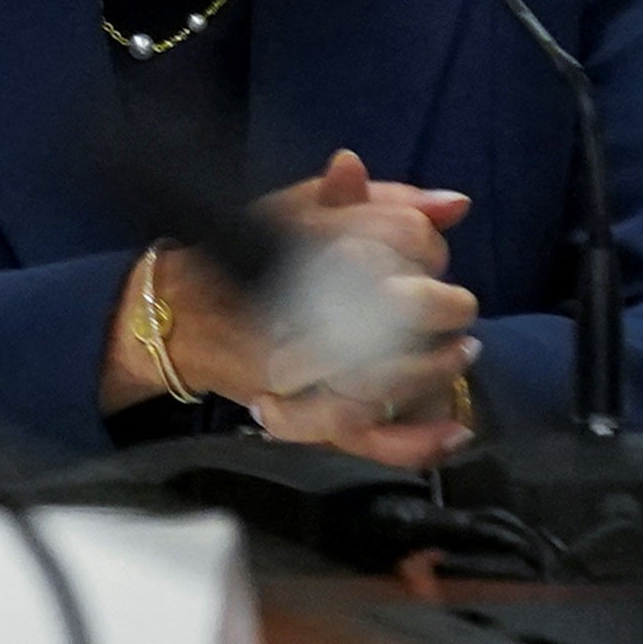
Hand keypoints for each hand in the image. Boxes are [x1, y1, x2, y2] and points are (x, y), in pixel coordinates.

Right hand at [100, 150, 477, 467]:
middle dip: (440, 304)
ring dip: (438, 365)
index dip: (427, 247)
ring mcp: (309, 367)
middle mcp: (306, 300)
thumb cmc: (248, 255)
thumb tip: (455, 204)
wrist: (183, 317)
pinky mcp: (307, 417)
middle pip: (406, 301)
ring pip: (397, 371)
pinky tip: (455, 431)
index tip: (431, 253)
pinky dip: (417, 440)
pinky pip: (370, 438)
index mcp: (306, 240)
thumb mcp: (301, 211)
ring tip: (459, 353)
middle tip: (455, 307)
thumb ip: (377, 202)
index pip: (398, 235)